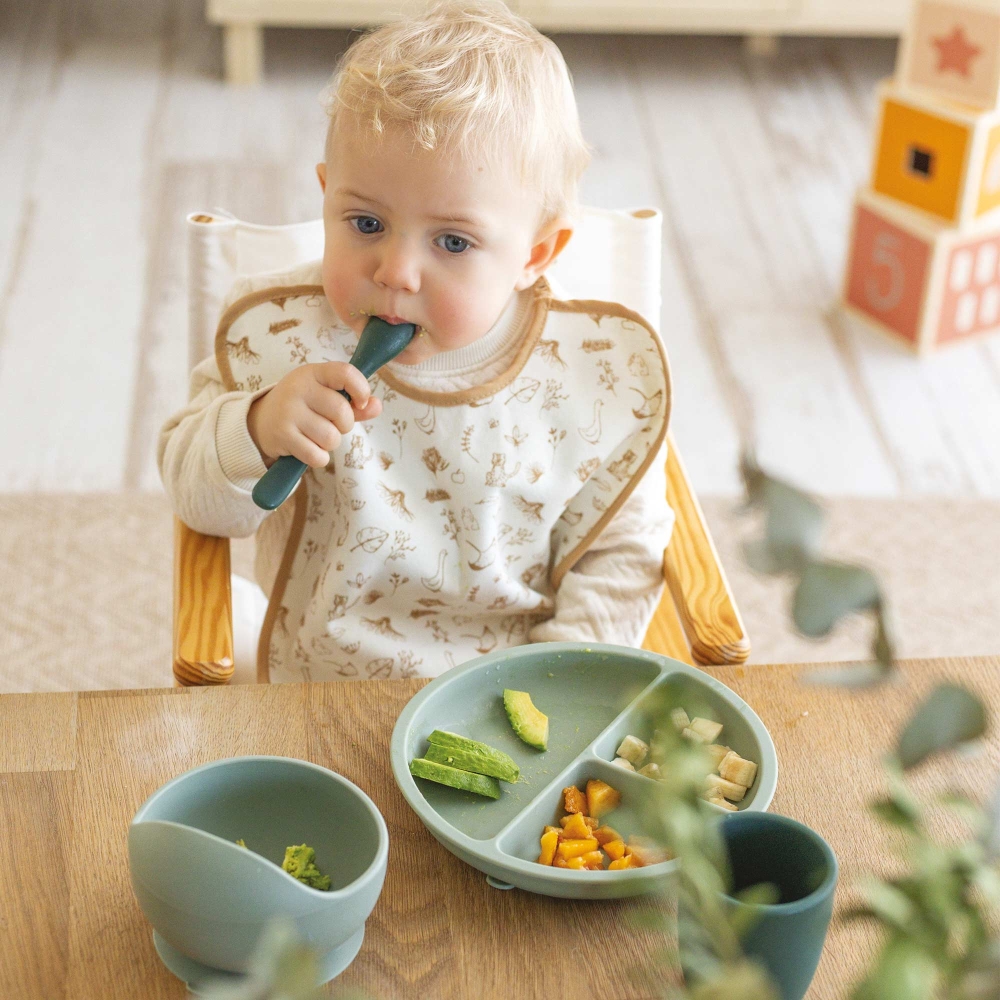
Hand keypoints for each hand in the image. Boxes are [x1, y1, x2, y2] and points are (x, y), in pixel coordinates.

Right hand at [247, 362, 382, 467]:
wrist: (261, 423)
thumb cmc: (303, 408)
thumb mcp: (325, 397)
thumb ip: (354, 403)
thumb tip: (377, 406)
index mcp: (312, 373)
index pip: (345, 373)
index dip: (361, 389)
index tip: (361, 402)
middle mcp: (298, 388)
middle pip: (342, 412)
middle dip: (344, 425)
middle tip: (330, 424)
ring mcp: (288, 412)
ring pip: (331, 437)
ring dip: (330, 443)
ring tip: (315, 435)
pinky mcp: (283, 436)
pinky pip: (318, 456)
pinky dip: (318, 458)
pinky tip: (307, 448)